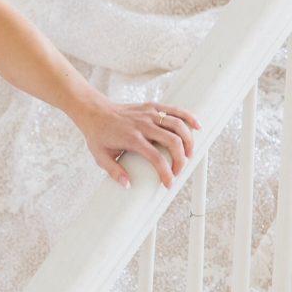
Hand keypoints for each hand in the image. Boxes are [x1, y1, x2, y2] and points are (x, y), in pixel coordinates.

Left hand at [81, 96, 198, 188]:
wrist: (94, 111)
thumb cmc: (98, 134)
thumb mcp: (100, 156)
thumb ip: (114, 172)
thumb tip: (128, 185)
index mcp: (131, 138)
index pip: (156, 158)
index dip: (166, 173)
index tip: (169, 184)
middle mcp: (142, 125)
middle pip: (172, 142)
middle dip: (181, 159)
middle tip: (179, 170)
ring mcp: (148, 114)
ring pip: (177, 125)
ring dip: (188, 140)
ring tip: (190, 154)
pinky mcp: (151, 106)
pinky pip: (174, 110)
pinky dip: (188, 117)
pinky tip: (197, 127)